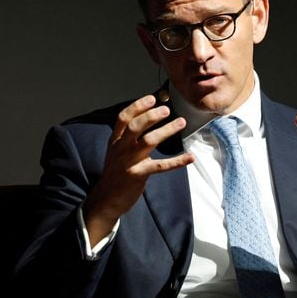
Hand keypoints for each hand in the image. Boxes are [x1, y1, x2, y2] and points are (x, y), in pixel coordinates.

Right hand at [84, 94, 193, 242]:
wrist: (106, 199)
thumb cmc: (115, 173)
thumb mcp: (115, 152)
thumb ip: (126, 138)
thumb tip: (145, 120)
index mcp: (115, 141)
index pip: (123, 118)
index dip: (137, 106)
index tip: (151, 98)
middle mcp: (121, 148)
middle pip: (135, 126)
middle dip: (151, 116)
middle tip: (166, 109)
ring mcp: (129, 162)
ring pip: (148, 141)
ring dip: (166, 130)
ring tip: (181, 122)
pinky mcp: (138, 175)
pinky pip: (160, 166)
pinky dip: (177, 161)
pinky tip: (190, 157)